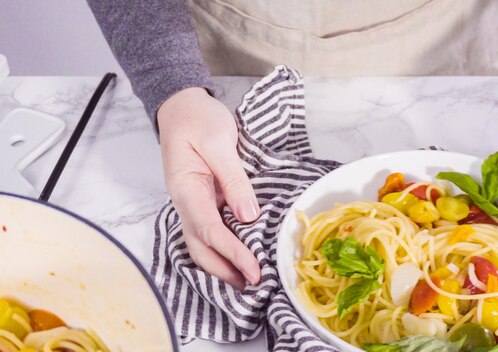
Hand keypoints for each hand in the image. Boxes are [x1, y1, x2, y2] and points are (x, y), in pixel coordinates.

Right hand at [157, 87, 260, 288]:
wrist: (182, 106)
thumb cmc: (197, 119)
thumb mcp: (218, 143)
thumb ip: (234, 180)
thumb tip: (248, 215)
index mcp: (186, 189)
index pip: (210, 231)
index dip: (234, 254)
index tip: (255, 270)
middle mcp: (185, 202)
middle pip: (200, 247)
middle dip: (225, 270)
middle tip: (252, 284)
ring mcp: (192, 203)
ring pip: (202, 243)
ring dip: (222, 264)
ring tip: (247, 279)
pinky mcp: (202, 200)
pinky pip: (210, 230)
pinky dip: (223, 248)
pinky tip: (239, 255)